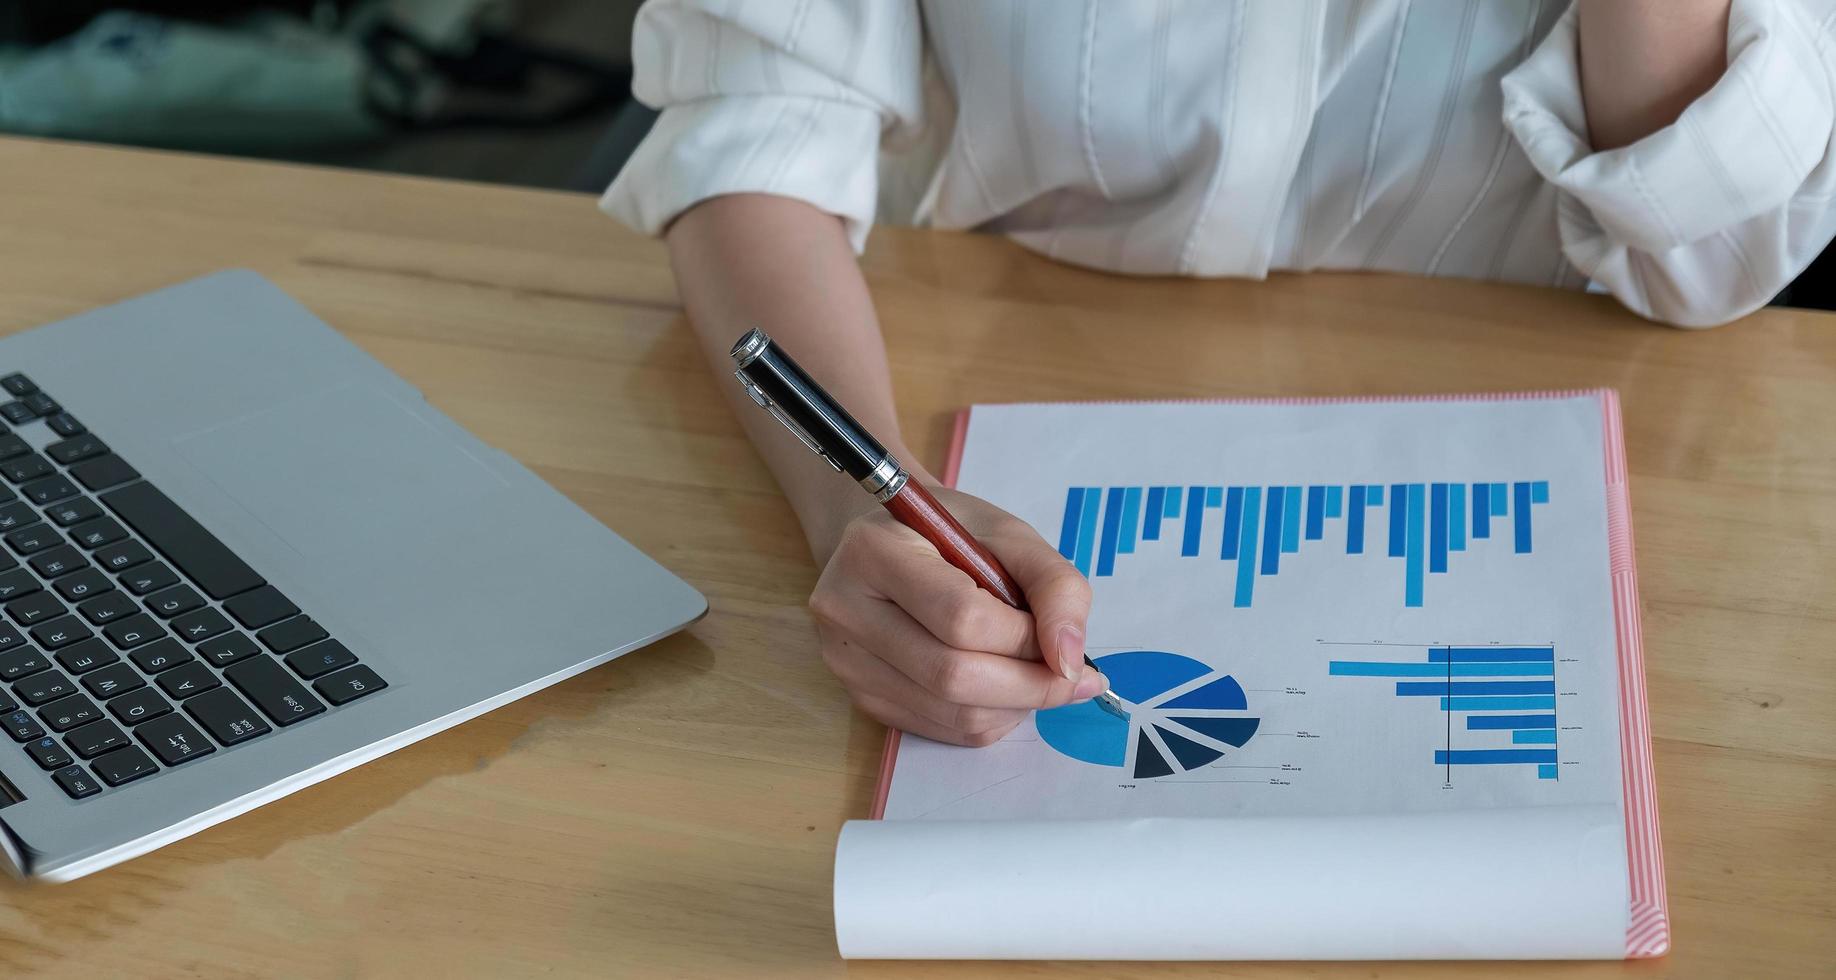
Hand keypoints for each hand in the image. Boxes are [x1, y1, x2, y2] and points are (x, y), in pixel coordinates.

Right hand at [811, 487, 1106, 745]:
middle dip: (1028, 684)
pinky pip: (940, 729)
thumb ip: (1055, 586)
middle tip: (1070, 676)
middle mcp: (844, 609)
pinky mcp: (860, 697)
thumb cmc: (950, 534)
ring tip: (1037, 676)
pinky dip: (988, 718)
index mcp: (875, 551)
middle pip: (951, 675)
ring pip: (949, 713)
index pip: (960, 617)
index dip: (1024, 638)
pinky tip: (1004, 688)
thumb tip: (1069, 661)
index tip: (1061, 640)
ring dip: (1013, 706)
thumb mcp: (1010, 535)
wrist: (888, 545)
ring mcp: (846, 661)